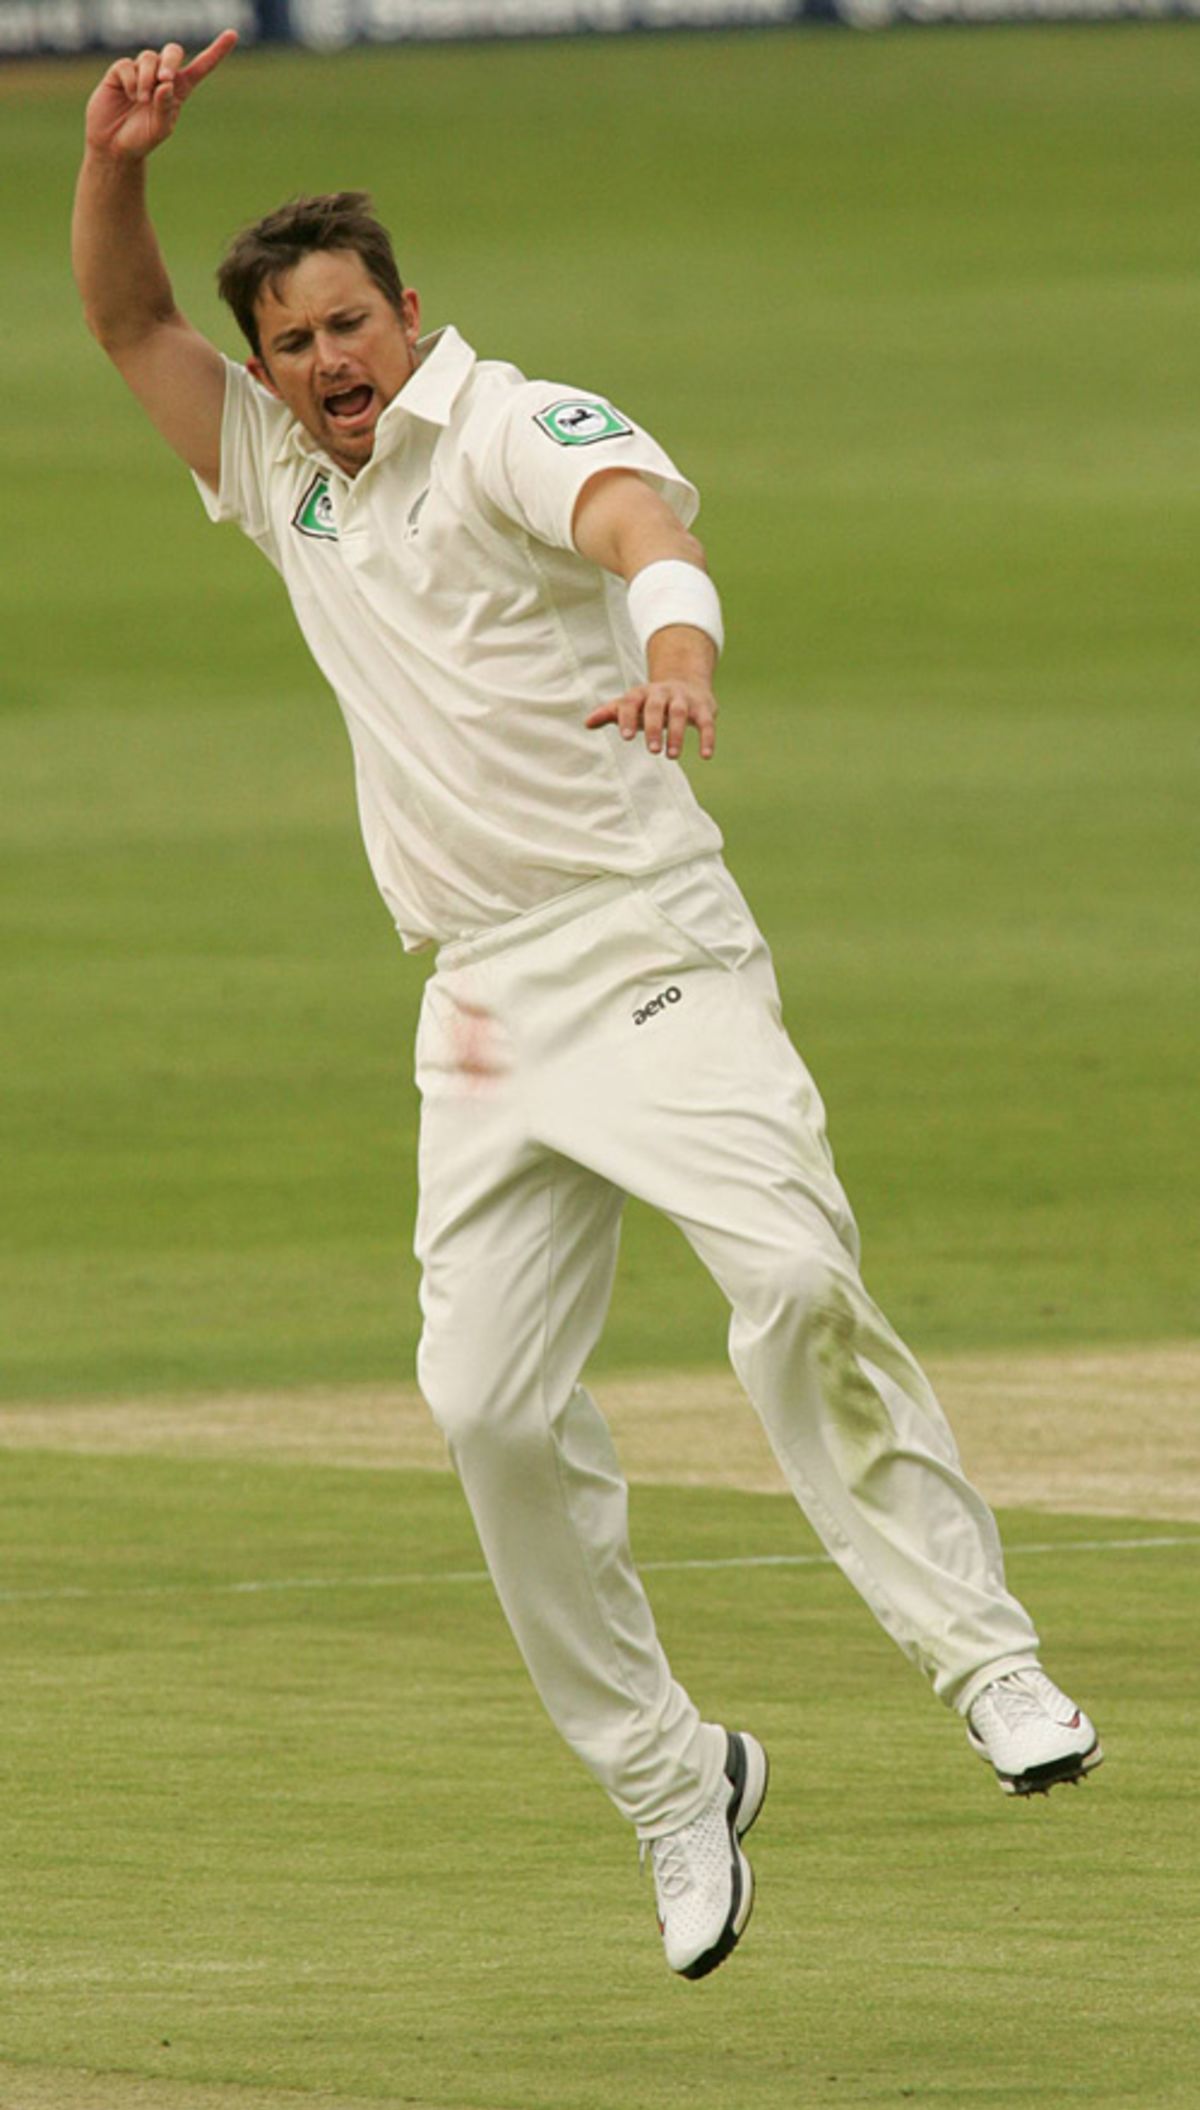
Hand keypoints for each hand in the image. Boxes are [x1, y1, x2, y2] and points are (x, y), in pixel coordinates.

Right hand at [84, 30, 237, 163]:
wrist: (114, 146)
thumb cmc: (141, 140)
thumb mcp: (159, 129)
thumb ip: (165, 108)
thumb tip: (166, 84)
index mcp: (179, 90)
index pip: (201, 67)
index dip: (216, 51)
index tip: (233, 35)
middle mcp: (161, 77)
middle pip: (173, 51)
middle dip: (171, 60)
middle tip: (166, 79)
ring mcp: (141, 72)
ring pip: (149, 57)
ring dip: (147, 77)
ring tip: (142, 99)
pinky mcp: (120, 72)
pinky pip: (128, 65)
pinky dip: (131, 80)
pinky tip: (130, 95)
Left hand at [585, 679, 716, 759]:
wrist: (685, 683)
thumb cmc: (650, 703)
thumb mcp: (631, 706)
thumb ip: (610, 713)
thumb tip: (587, 722)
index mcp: (641, 693)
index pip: (630, 702)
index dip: (627, 717)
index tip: (627, 737)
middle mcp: (662, 692)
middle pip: (656, 706)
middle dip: (654, 727)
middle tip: (652, 751)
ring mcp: (683, 698)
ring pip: (679, 713)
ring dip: (676, 734)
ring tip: (672, 756)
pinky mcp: (703, 707)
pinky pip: (706, 722)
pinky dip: (707, 738)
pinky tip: (706, 756)